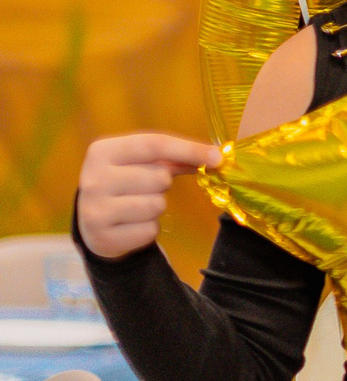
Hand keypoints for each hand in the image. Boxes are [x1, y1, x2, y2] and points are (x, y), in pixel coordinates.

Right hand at [76, 133, 221, 258]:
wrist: (94, 222)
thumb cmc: (126, 185)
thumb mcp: (141, 164)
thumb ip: (173, 157)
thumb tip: (216, 156)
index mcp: (103, 151)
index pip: (154, 144)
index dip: (189, 150)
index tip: (219, 157)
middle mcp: (94, 178)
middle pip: (159, 177)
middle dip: (163, 184)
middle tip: (146, 188)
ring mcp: (95, 209)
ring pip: (157, 205)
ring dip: (157, 207)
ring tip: (137, 206)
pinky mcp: (104, 236)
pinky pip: (150, 230)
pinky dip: (149, 228)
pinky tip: (132, 224)